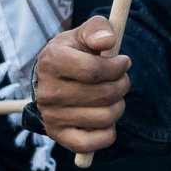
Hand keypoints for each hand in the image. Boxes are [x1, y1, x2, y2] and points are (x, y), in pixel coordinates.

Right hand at [32, 16, 129, 153]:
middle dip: (122, 85)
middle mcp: (47, 92)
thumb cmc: (75, 53)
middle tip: (121, 79)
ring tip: (112, 96)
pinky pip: (96, 142)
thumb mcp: (85, 34)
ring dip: (118, 106)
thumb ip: (98, 29)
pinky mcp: (59, 137)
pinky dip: (108, 132)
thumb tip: (108, 40)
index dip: (117, 67)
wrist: (55, 79)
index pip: (94, 71)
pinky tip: (103, 117)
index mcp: (51, 62)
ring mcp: (51, 117)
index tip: (123, 62)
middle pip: (103, 95)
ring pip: (105, 117)